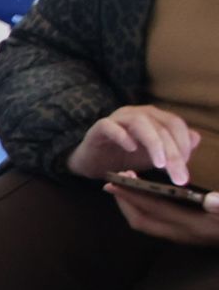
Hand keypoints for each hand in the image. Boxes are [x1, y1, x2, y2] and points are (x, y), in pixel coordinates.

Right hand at [66, 105, 199, 184]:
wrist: (94, 162)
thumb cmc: (125, 157)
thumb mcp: (155, 156)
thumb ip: (175, 148)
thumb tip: (195, 138)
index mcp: (152, 118)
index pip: (175, 124)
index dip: (184, 144)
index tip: (186, 166)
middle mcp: (136, 113)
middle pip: (161, 126)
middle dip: (173, 152)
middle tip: (177, 176)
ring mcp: (117, 118)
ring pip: (140, 123)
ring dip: (153, 143)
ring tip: (159, 165)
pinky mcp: (99, 127)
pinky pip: (110, 126)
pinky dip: (122, 136)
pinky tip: (131, 149)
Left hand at [105, 181, 218, 245]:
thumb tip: (212, 201)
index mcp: (194, 226)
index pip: (154, 210)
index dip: (132, 195)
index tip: (114, 180)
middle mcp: (184, 234)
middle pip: (142, 222)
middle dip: (124, 202)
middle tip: (114, 181)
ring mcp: (185, 236)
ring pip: (148, 223)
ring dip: (133, 205)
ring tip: (126, 184)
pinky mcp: (189, 233)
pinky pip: (157, 222)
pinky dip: (146, 208)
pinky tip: (148, 193)